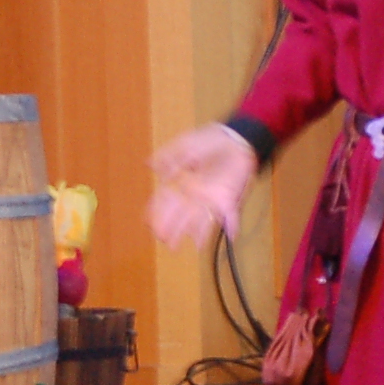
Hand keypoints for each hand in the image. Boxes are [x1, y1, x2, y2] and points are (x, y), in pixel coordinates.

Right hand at [148, 124, 255, 248]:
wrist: (235, 138)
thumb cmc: (210, 140)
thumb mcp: (186, 144)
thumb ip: (170, 156)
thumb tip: (150, 165)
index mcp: (181, 181)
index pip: (165, 200)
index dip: (155, 212)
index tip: (148, 223)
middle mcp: (194, 193)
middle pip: (180, 214)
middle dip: (171, 228)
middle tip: (165, 241)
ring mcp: (211, 197)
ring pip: (200, 219)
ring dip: (196, 233)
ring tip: (191, 246)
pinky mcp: (228, 197)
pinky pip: (229, 214)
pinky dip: (232, 225)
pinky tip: (231, 235)